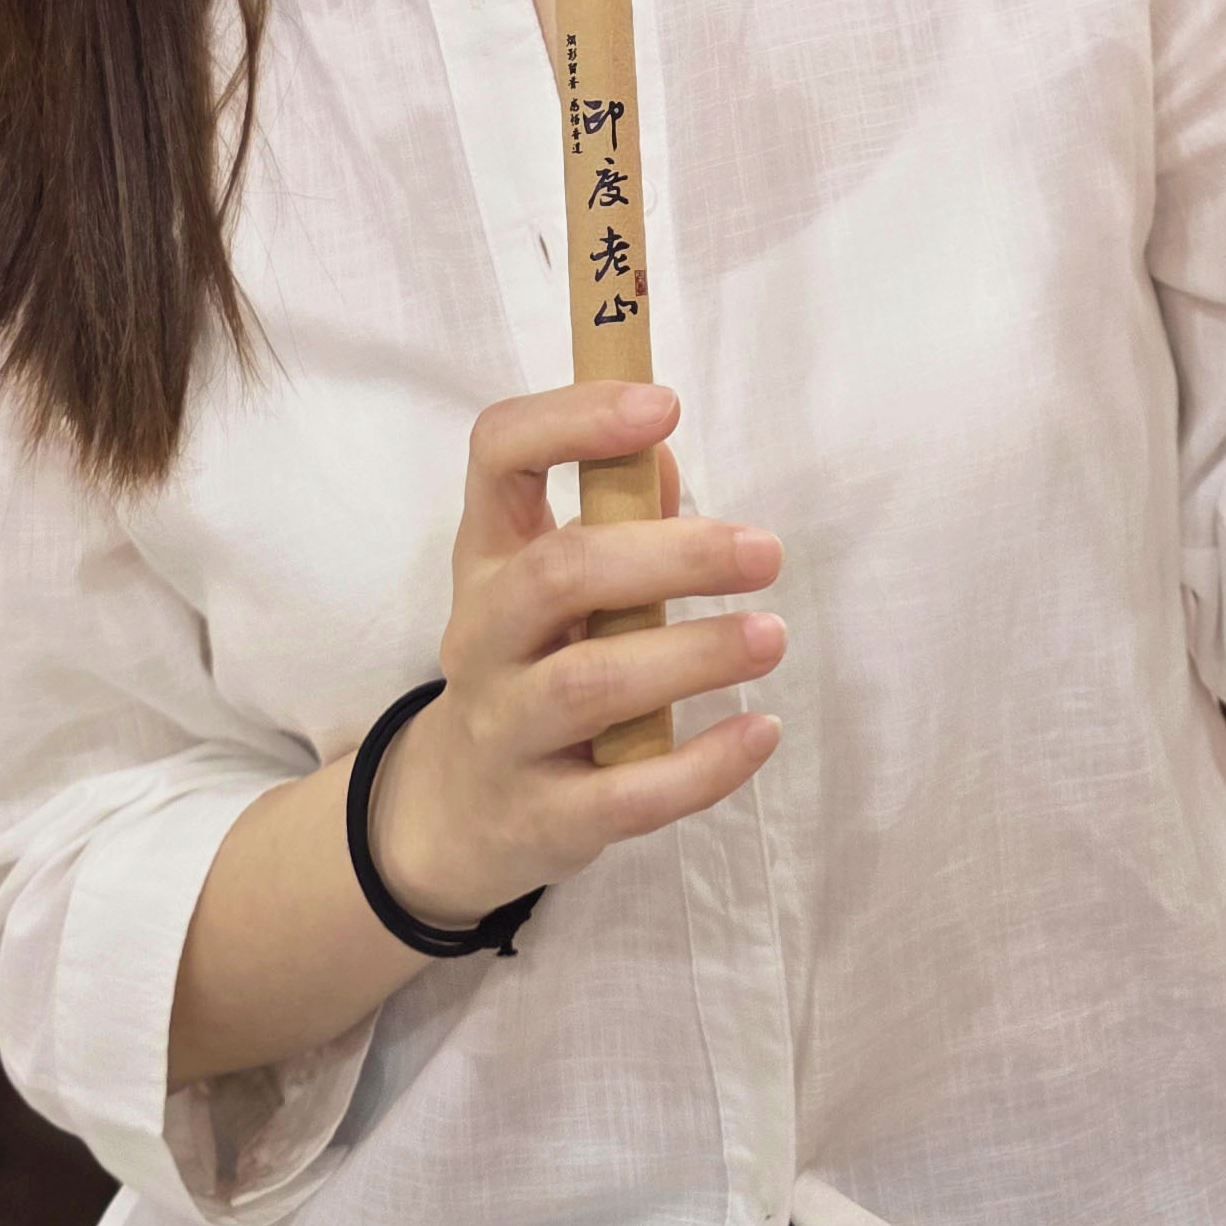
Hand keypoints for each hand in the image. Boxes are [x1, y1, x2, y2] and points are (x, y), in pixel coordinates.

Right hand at [370, 381, 784, 928]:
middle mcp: (482, 636)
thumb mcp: (549, 587)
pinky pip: (625, 796)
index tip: (663, 406)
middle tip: (763, 553)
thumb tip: (666, 460)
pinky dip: (702, 765)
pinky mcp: (542, 818)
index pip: (498, 455)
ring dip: (692, 655)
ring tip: (769, 636)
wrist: (455, 813)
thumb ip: (612, 522)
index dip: (574, 419)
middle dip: (670, 555)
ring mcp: (503, 730)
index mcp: (488, 556)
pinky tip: (760, 731)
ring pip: (589, 685)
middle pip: (558, 574)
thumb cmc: (532, 664)